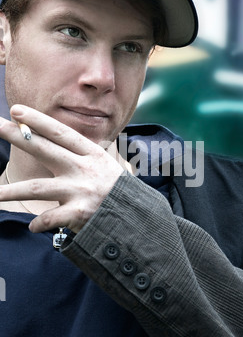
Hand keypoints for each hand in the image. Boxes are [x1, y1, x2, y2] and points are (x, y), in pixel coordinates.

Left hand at [0, 104, 124, 232]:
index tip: (16, 110)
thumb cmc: (117, 190)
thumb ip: (81, 155)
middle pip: (44, 150)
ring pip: (37, 188)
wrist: (137, 218)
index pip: (61, 133)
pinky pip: (50, 218)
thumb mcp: (104, 165)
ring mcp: (80, 191)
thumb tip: (56, 141)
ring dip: (11, 191)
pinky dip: (38, 223)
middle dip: (17, 137)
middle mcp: (83, 169)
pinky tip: (32, 225)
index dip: (38, 121)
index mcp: (91, 154)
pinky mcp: (78, 214)